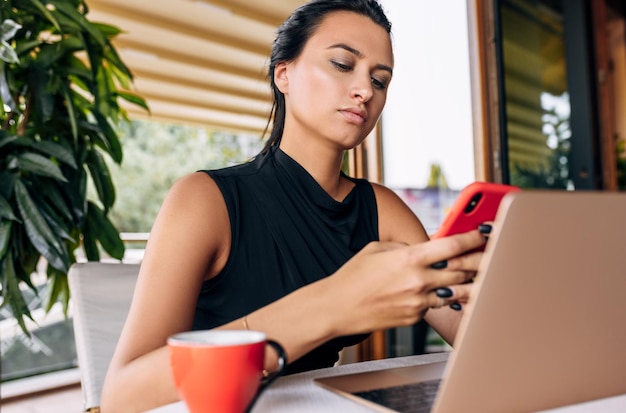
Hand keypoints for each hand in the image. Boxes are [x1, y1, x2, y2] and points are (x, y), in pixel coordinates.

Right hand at [325, 229, 484, 335]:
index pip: (452, 246)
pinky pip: (434, 305)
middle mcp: (418, 280)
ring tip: (480, 277)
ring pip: (455, 292)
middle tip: (493, 256)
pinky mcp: (415, 318)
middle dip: (480, 261)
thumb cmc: (354, 275)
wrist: (337, 307)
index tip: (486, 233)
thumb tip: (424, 250)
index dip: (474, 237)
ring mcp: (418, 302)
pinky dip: (439, 297)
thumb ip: (405, 247)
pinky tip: (442, 292)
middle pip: (462, 270)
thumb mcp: (378, 249)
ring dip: (468, 283)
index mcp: (409, 257)